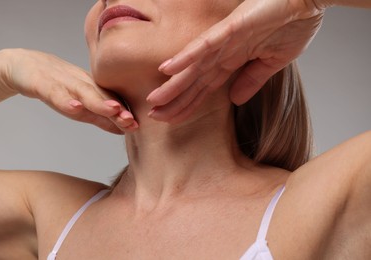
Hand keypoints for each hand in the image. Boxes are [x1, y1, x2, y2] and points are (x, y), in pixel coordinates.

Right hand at [0, 49, 137, 133]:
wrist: (24, 64)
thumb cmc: (58, 85)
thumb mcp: (80, 104)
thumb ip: (100, 117)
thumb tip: (123, 131)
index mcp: (92, 89)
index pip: (111, 101)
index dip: (125, 113)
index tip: (139, 126)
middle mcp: (81, 84)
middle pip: (102, 96)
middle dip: (118, 109)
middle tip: (132, 120)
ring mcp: (63, 83)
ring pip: (83, 92)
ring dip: (98, 101)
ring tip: (113, 110)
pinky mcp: (42, 83)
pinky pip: (55, 92)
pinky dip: (65, 100)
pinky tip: (74, 107)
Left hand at [146, 0, 323, 121]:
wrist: (309, 0)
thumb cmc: (292, 25)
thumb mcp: (272, 62)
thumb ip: (251, 80)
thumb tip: (235, 100)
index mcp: (233, 60)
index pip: (205, 87)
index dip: (187, 104)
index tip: (170, 119)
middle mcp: (224, 52)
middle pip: (194, 80)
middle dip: (174, 100)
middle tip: (153, 115)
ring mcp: (226, 40)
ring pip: (194, 65)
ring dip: (173, 84)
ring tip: (154, 100)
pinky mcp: (232, 27)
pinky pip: (206, 44)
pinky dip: (187, 57)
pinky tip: (168, 69)